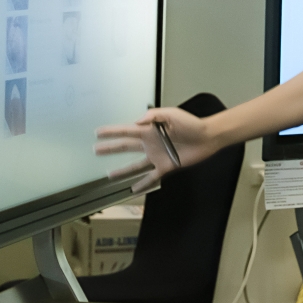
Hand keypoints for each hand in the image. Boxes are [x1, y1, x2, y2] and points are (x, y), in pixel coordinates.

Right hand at [94, 106, 220, 190]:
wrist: (207, 137)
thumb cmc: (191, 124)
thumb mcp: (171, 114)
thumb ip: (153, 116)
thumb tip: (136, 122)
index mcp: (149, 130)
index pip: (126, 131)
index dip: (111, 132)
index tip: (97, 132)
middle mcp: (150, 143)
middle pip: (125, 147)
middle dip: (110, 148)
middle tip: (96, 150)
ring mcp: (157, 156)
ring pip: (135, 165)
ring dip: (122, 170)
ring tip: (109, 174)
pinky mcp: (166, 166)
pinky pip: (151, 177)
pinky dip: (142, 183)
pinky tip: (134, 188)